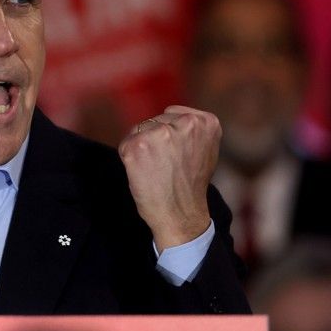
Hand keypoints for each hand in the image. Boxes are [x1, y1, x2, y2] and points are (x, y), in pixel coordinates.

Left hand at [118, 105, 220, 251]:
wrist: (180, 215)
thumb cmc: (190, 185)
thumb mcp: (205, 149)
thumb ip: (192, 129)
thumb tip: (168, 116)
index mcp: (205, 122)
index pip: (172, 114)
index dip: (170, 136)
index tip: (177, 156)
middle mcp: (185, 123)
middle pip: (155, 121)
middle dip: (155, 140)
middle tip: (166, 166)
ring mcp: (160, 133)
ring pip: (139, 130)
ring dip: (142, 147)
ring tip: (156, 169)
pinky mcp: (138, 145)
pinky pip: (126, 144)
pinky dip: (129, 158)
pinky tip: (144, 173)